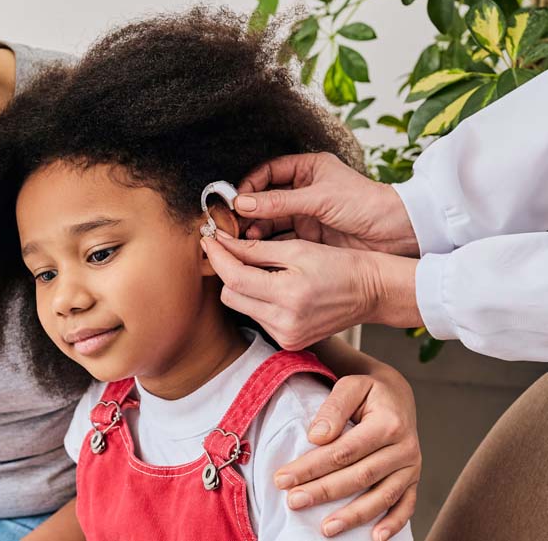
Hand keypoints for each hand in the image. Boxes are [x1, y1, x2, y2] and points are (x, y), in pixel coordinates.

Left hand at [201, 232, 421, 349]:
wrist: (371, 292)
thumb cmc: (339, 265)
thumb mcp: (297, 249)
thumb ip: (255, 249)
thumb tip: (221, 242)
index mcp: (288, 296)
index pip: (234, 278)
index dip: (218, 257)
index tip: (209, 240)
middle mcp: (284, 323)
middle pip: (230, 296)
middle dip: (228, 271)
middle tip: (234, 250)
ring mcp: (286, 336)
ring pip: (241, 307)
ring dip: (243, 286)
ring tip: (261, 269)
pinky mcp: (289, 342)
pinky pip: (257, 318)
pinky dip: (258, 300)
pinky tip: (274, 287)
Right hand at [236, 153, 418, 257]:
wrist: (398, 233)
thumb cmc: (366, 204)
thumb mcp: (319, 199)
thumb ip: (279, 202)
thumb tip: (242, 203)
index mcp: (309, 169)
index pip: (268, 172)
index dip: (249, 184)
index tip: (235, 200)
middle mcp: (305, 190)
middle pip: (265, 198)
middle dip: (248, 211)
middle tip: (233, 224)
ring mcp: (307, 214)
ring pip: (271, 220)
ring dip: (256, 228)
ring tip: (245, 238)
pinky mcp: (311, 237)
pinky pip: (282, 238)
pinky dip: (269, 243)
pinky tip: (258, 249)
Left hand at [275, 366, 420, 540]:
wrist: (397, 394)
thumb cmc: (367, 390)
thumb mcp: (350, 385)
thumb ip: (333, 408)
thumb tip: (317, 437)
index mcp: (388, 423)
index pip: (344, 451)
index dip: (312, 466)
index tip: (283, 478)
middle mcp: (404, 448)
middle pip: (359, 476)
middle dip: (323, 491)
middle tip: (294, 501)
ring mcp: (411, 466)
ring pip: (381, 496)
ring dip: (353, 516)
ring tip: (325, 528)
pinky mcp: (414, 479)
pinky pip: (406, 505)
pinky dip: (393, 524)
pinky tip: (375, 538)